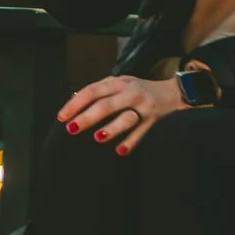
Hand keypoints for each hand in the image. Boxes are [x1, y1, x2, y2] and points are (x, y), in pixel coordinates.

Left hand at [59, 74, 185, 154]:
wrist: (173, 92)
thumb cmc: (139, 89)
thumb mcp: (120, 83)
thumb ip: (100, 90)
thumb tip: (74, 99)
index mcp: (117, 82)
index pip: (92, 91)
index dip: (75, 104)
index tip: (62, 117)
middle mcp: (130, 93)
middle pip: (105, 104)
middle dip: (87, 117)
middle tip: (72, 129)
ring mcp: (143, 107)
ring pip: (126, 118)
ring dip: (112, 128)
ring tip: (97, 137)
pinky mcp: (154, 120)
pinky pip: (142, 132)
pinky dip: (131, 142)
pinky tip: (120, 151)